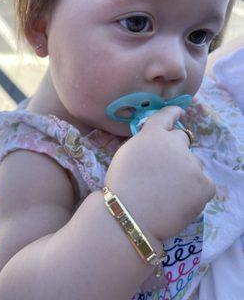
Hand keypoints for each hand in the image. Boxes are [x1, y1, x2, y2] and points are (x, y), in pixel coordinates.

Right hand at [104, 106, 215, 240]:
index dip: (174, 112)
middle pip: (183, 139)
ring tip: (169, 192)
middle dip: (177, 149)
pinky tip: (180, 201)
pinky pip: (203, 183)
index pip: (167, 116)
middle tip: (166, 169)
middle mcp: (174, 144)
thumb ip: (144, 142)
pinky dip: (195, 191)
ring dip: (185, 172)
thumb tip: (157, 142)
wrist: (130, 215)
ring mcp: (192, 164)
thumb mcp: (126, 153)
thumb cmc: (122, 187)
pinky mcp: (204, 185)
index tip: (179, 112)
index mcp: (153, 135)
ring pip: (193, 164)